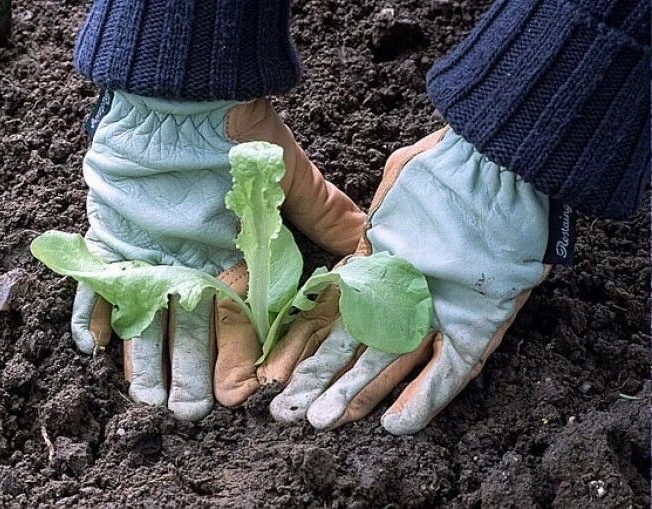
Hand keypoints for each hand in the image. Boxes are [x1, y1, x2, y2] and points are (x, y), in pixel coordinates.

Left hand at [72, 91, 364, 419]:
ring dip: (145, 358)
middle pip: (196, 334)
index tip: (247, 395)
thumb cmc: (239, 138)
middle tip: (190, 410)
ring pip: (149, 320)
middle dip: (193, 373)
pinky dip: (93, 311)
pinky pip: (98, 282)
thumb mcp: (290, 179)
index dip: (249, 359)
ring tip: (146, 395)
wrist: (182, 98)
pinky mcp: (115, 239)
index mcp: (239, 259)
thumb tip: (370, 251)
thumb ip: (327, 216)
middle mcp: (196, 266)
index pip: (247, 322)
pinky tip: (95, 343)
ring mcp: (154, 256)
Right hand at [258, 128, 549, 433]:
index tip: (277, 373)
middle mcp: (408, 298)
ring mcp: (442, 314)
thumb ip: (375, 223)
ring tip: (325, 421)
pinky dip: (425, 396)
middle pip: (358, 348)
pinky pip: (451, 369)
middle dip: (323, 381)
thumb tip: (354, 250)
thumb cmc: (446, 168)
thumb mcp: (398, 183)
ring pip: (394, 364)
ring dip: (360, 394)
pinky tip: (395, 425)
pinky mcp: (480, 327)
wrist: (504, 161)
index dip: (307, 347)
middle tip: (288, 414)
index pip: (336, 316)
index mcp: (385, 269)